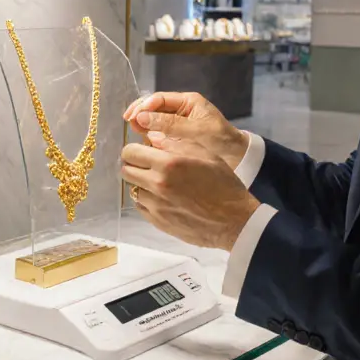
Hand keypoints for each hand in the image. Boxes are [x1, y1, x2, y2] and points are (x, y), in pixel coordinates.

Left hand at [121, 134, 259, 250]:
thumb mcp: (205, 153)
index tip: (143, 151)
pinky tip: (164, 198)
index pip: (130, 152)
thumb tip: (152, 138)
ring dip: (142, 184)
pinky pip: (141, 206)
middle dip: (135, 166)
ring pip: (133, 189)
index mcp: (168, 163)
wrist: (233, 220)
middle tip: (149, 166)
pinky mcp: (157, 221)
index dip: (135, 150)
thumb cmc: (223, 184)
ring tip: (160, 183)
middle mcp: (157, 184)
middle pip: (126, 171)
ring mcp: (156, 205)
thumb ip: (175, 143)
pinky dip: (147, 200)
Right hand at [123, 92, 248, 170]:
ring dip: (143, 124)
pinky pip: (159, 133)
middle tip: (128, 122)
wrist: (238, 159)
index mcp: (189, 102)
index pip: (159, 99)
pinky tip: (143, 141)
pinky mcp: (176, 137)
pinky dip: (149, 135)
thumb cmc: (221, 141)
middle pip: (154, 107)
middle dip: (140, 113)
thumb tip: (141, 118)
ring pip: (154, 120)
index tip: (133, 116)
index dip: (144, 106)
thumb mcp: (196, 131)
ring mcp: (178, 124)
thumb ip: (169, 124)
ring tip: (134, 131)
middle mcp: (181, 110)